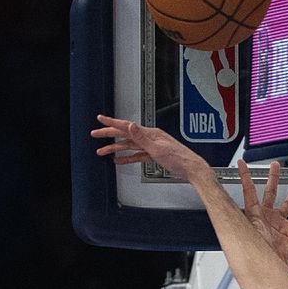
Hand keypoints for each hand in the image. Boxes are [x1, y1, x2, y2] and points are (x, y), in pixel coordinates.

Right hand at [91, 115, 210, 182]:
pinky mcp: (155, 155)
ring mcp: (152, 146)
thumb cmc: (179, 159)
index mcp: (150, 133)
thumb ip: (141, 138)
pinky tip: (120, 160)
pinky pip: (137, 155)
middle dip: (109, 135)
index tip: (101, 119)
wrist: (191, 169)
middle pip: (125, 135)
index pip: (127, 126)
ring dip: (116, 148)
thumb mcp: (157, 148)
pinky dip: (128, 157)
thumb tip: (130, 126)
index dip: (112, 123)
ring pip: (130, 146)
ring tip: (102, 151)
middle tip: (95, 135)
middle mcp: (150, 137)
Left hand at [237, 159, 287, 266]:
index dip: (244, 176)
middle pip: (269, 192)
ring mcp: (278, 224)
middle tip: (275, 165)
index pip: (248, 191)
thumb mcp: (244, 237)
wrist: (268, 272)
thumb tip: (223, 213)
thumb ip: (237, 225)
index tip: (240, 164)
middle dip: (272, 178)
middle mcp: (265, 217)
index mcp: (253, 216)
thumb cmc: (254, 257)